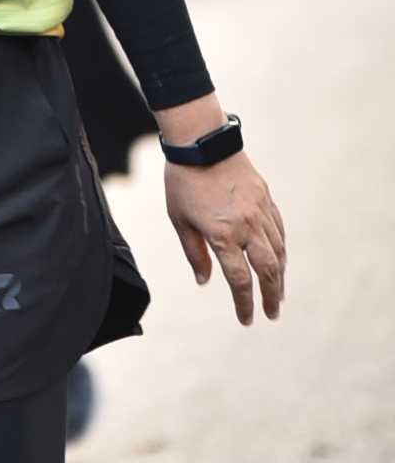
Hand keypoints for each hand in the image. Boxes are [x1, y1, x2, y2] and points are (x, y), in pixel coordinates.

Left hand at [165, 148, 285, 324]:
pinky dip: (282, 249)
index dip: (245, 304)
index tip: (247, 320)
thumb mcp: (179, 220)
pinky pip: (279, 231)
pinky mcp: (266, 199)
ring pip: (278, 252)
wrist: (202, 142)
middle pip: (268, 271)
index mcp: (222, 235)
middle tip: (272, 314)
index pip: (239, 280)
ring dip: (280, 276)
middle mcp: (246, 226)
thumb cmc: (183, 182)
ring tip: (279, 292)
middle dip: (272, 296)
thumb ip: (195, 253)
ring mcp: (260, 212)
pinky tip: (280, 259)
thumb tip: (205, 282)